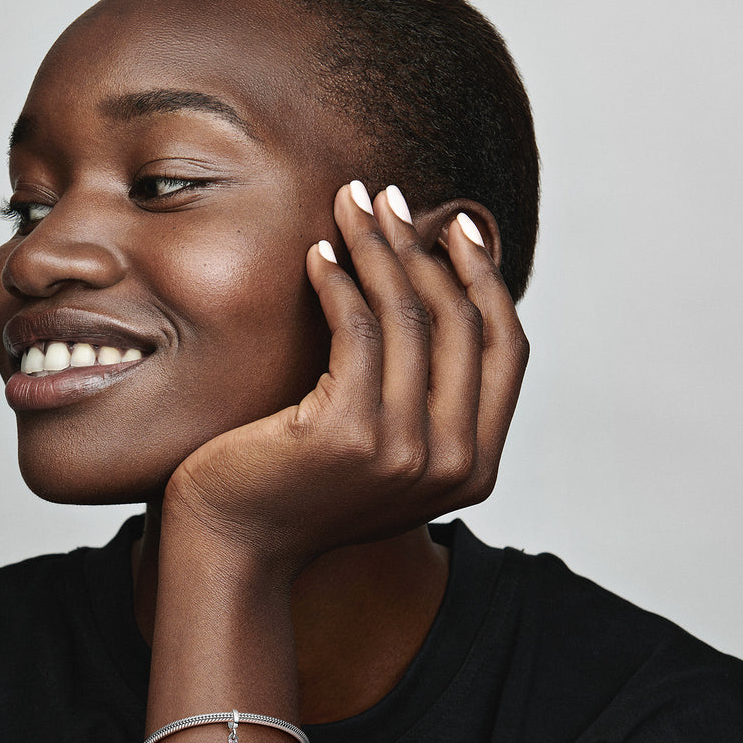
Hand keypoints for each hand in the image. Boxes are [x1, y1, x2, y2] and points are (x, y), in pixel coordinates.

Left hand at [164, 180, 528, 575]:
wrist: (236, 543)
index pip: (506, 351)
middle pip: (462, 323)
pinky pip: (355, 328)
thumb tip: (443, 297)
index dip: (486, 280)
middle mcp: (452, 462)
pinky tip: (317, 255)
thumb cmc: (299, 489)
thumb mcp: (386, 453)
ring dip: (378, 246)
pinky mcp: (349, 432)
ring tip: (350, 206)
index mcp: (475, 468)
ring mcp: (405, 450)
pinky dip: (338, 280)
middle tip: (389, 198)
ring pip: (409, 316)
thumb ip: (427, 403)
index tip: (455, 229)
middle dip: (426, 246)